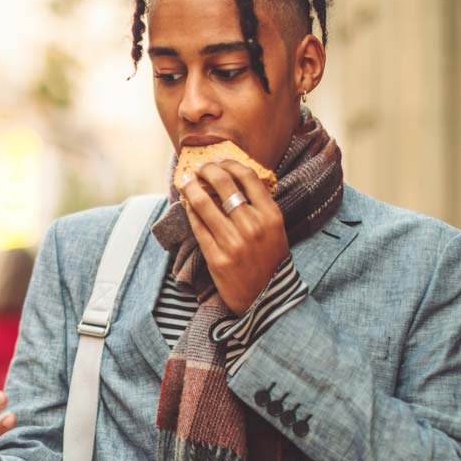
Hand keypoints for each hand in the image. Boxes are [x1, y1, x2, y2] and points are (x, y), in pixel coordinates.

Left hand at [178, 159, 288, 315]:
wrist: (266, 298)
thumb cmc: (269, 260)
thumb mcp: (275, 230)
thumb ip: (259, 206)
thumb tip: (232, 179)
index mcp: (271, 216)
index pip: (247, 177)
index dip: (229, 164)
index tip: (219, 161)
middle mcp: (253, 226)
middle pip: (223, 184)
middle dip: (207, 170)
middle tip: (199, 167)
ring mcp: (233, 242)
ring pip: (204, 203)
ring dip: (190, 187)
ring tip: (185, 180)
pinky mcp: (216, 257)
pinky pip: (197, 226)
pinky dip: (189, 211)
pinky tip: (187, 204)